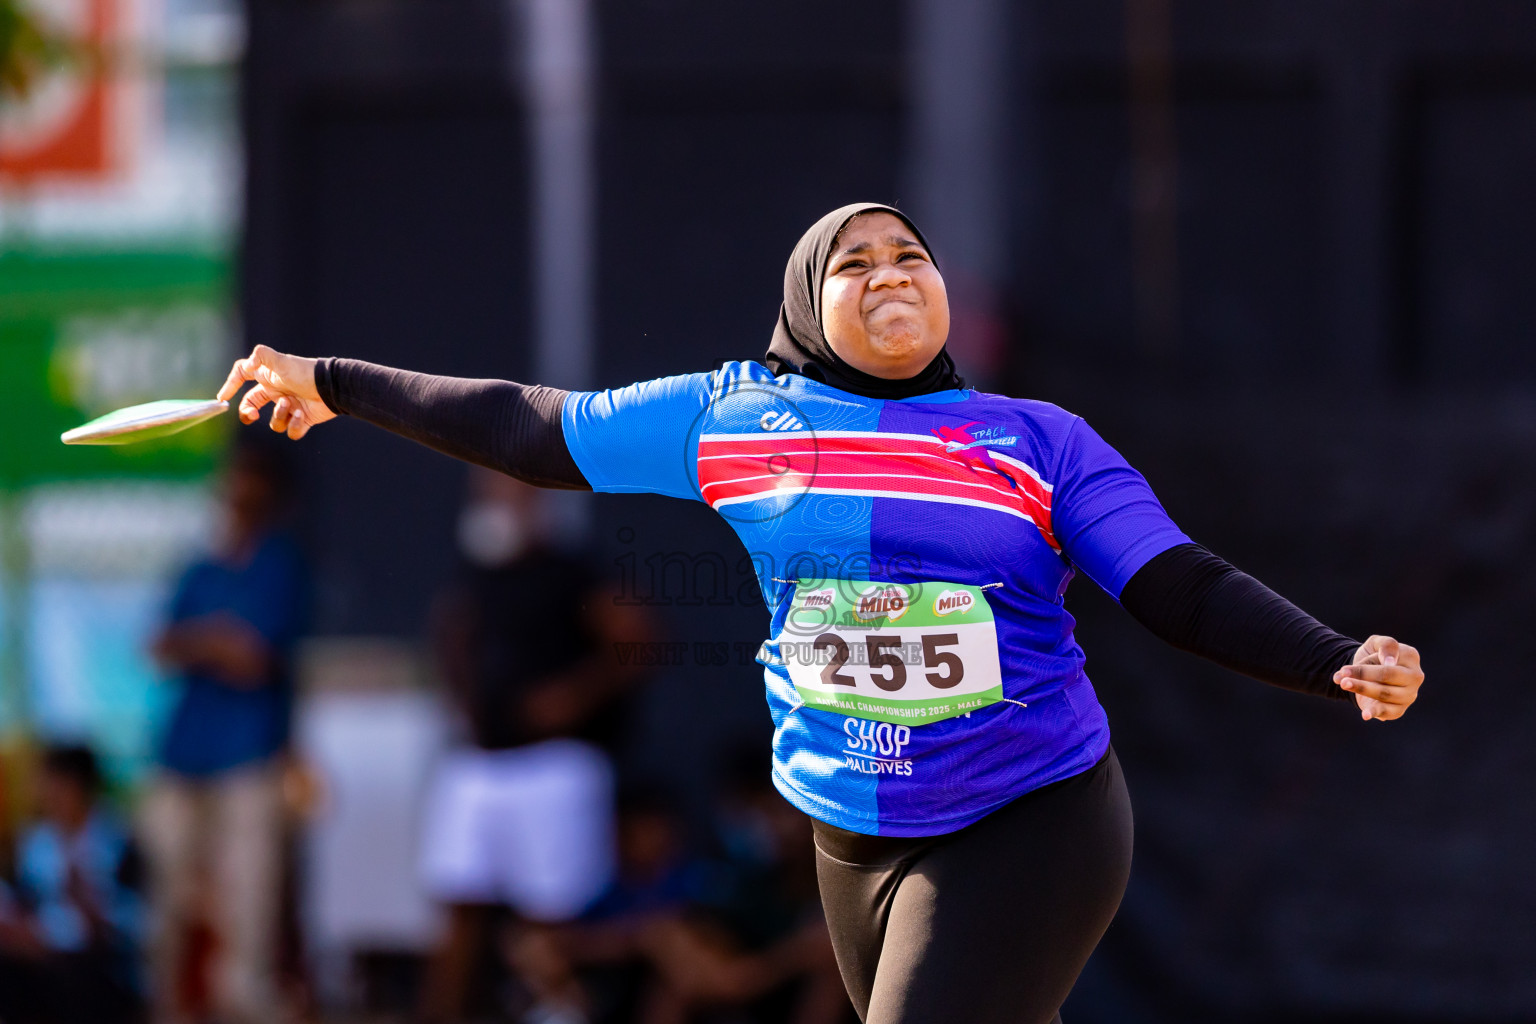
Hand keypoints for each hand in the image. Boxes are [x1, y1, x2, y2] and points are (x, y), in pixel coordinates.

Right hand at [217, 344, 335, 439]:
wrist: (333, 387)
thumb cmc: (305, 373)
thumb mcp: (281, 361)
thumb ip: (261, 356)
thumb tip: (247, 365)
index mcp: (269, 377)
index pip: (243, 376)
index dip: (231, 385)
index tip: (223, 398)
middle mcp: (277, 392)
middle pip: (252, 405)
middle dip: (248, 412)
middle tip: (252, 415)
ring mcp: (289, 406)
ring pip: (274, 422)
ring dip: (279, 416)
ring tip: (290, 404)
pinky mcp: (302, 419)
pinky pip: (291, 431)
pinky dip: (295, 426)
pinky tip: (301, 415)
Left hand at [1333, 635, 1422, 721]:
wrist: (1367, 673)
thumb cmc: (1375, 655)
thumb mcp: (1376, 643)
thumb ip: (1385, 645)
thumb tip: (1390, 662)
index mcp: (1410, 657)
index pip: (1388, 662)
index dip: (1367, 667)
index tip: (1345, 670)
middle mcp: (1414, 677)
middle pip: (1387, 676)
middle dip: (1362, 677)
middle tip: (1341, 679)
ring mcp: (1409, 695)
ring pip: (1384, 693)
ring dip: (1362, 689)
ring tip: (1343, 684)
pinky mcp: (1399, 709)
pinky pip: (1388, 712)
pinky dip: (1376, 713)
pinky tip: (1365, 715)